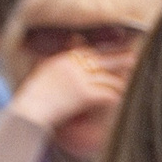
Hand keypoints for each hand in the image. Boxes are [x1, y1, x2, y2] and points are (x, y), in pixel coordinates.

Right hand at [8, 46, 126, 132]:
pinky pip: (106, 94)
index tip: (112, 49)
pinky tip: (122, 99)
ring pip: (107, 79)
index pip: (86, 51)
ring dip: (118, 83)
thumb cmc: (30, 99)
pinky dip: (114, 97)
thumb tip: (61, 59)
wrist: (28, 112)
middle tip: (133, 58)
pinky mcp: (85, 94)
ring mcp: (80, 79)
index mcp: (61, 59)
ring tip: (129, 85)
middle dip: (118, 59)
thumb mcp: (40, 74)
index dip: (101, 51)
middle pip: (101, 60)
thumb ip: (51, 64)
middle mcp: (72, 66)